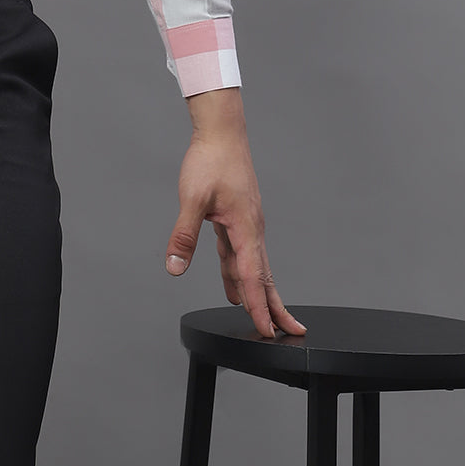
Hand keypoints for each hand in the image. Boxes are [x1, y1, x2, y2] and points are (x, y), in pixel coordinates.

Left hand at [164, 88, 305, 339]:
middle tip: (290, 333)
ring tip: (260, 316)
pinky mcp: (239, 217)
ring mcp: (247, 223)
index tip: (266, 331)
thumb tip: (174, 266)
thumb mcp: (192, 199)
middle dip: (274, 305)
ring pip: (254, 264)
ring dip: (258, 291)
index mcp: (245, 228)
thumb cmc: (210, 161)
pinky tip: (233, 283)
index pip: (253, 277)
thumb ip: (184, 235)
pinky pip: (242, 252)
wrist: (221, 132)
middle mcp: (252, 229)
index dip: (259, 306)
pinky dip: (241, 271)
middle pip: (265, 276)